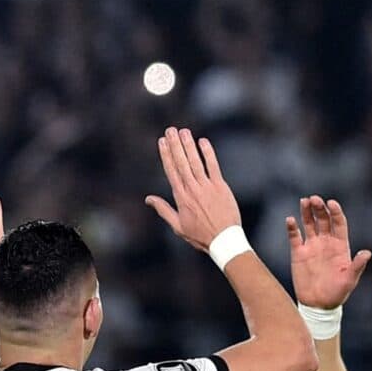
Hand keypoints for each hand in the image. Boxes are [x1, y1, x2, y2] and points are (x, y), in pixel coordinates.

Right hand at [143, 127, 244, 252]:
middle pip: (181, 163)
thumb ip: (163, 210)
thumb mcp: (177, 226)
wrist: (223, 240)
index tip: (161, 141)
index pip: (171, 171)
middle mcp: (192, 190)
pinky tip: (203, 141)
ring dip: (189, 145)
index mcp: (181, 198)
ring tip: (183, 131)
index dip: (166, 155)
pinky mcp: (220, 186)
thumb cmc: (200, 235)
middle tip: (170, 130)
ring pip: (195, 162)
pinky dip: (208, 153)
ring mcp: (207, 187)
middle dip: (175, 145)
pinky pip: (213, 166)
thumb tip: (148, 199)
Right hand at [286, 196, 371, 307]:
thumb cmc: (337, 293)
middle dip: (319, 208)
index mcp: (340, 245)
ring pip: (309, 223)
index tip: (332, 203)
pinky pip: (294, 237)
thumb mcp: (349, 280)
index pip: (339, 223)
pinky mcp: (298, 253)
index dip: (335, 212)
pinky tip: (290, 220)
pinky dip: (292, 227)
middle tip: (314, 199)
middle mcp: (326, 242)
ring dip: (306, 212)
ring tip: (304, 201)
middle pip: (323, 219)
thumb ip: (357, 266)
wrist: (318, 305)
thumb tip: (367, 253)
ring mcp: (311, 246)